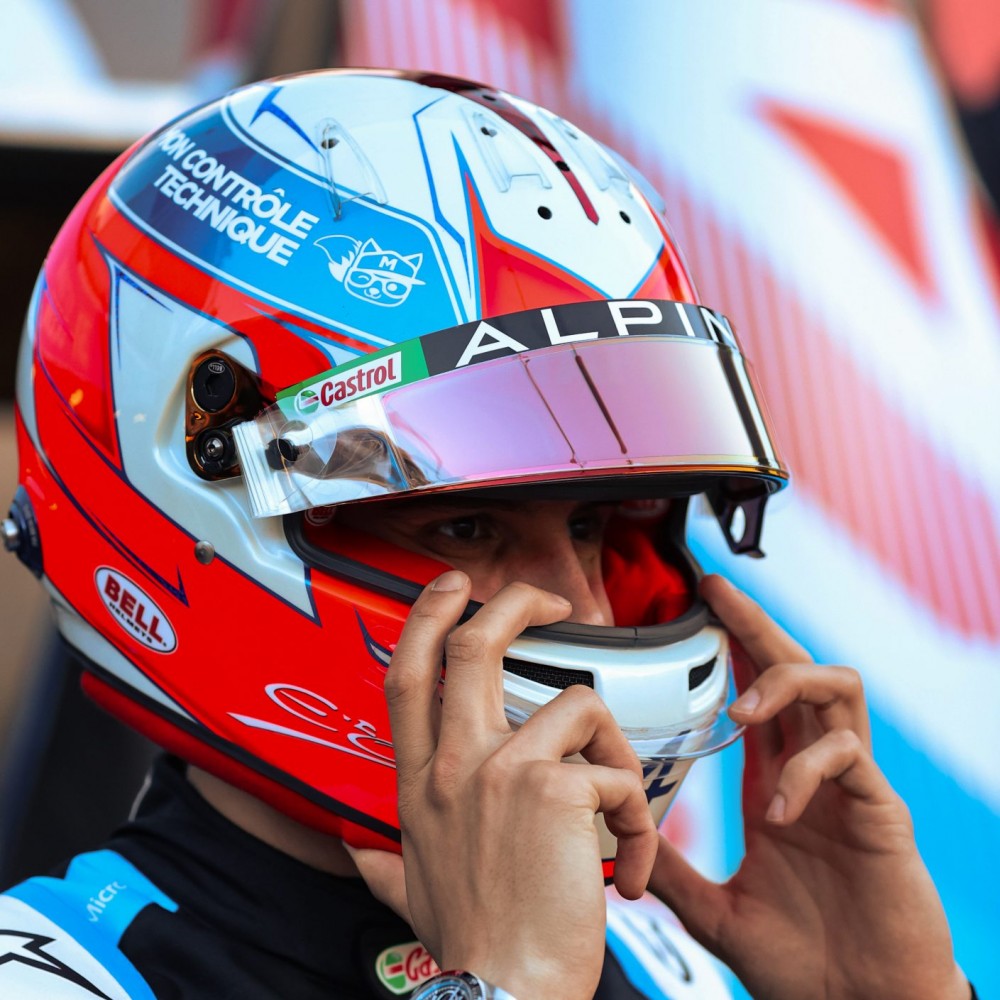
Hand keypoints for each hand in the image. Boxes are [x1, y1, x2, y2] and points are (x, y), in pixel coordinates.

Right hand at [349, 570, 657, 999]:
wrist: (503, 996)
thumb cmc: (472, 944)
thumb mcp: (411, 892)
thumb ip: (382, 865)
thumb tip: (354, 856)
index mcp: (421, 784)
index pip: (406, 676)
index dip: (427, 617)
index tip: (452, 588)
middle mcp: (454, 767)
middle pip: (474, 646)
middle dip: (514, 602)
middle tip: (549, 601)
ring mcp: (501, 772)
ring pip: (578, 705)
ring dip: (615, 752)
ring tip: (621, 814)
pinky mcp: (555, 790)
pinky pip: (618, 774)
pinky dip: (638, 816)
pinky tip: (631, 865)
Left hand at [648, 575, 967, 999]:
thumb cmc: (799, 963)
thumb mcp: (715, 908)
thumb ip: (675, 868)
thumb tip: (623, 837)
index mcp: (774, 781)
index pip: (756, 692)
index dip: (734, 645)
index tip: (700, 606)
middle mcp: (812, 771)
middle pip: (795, 667)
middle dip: (757, 624)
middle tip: (717, 591)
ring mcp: (851, 787)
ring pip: (836, 687)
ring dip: (784, 685)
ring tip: (742, 712)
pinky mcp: (882, 814)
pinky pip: (849, 756)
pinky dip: (807, 770)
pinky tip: (778, 812)